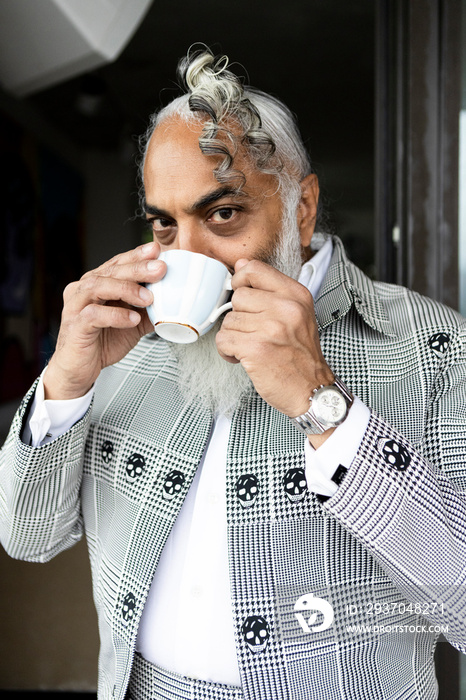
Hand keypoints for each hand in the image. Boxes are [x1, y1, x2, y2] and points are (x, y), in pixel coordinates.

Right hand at [43, 241, 165, 399]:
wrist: (79, 371)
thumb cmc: (101, 343)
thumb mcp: (133, 325)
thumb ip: (149, 311)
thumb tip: (176, 303)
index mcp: (96, 285)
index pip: (117, 263)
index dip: (136, 255)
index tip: (157, 251)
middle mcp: (83, 290)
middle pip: (110, 271)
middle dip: (137, 268)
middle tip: (160, 268)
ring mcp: (76, 306)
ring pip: (98, 286)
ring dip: (127, 289)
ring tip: (149, 298)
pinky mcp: (74, 325)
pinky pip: (93, 314)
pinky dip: (116, 315)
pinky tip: (133, 319)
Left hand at [216, 258, 333, 418]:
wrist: (312, 391)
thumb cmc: (301, 355)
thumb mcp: (297, 314)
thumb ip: (271, 289)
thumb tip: (242, 264)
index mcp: (296, 295)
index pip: (255, 269)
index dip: (242, 281)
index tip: (244, 296)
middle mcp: (286, 308)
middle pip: (238, 296)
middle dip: (240, 317)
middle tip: (254, 332)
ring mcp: (271, 328)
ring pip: (229, 320)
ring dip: (234, 337)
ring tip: (252, 347)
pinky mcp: (256, 349)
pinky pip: (223, 340)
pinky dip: (228, 352)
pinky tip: (243, 358)